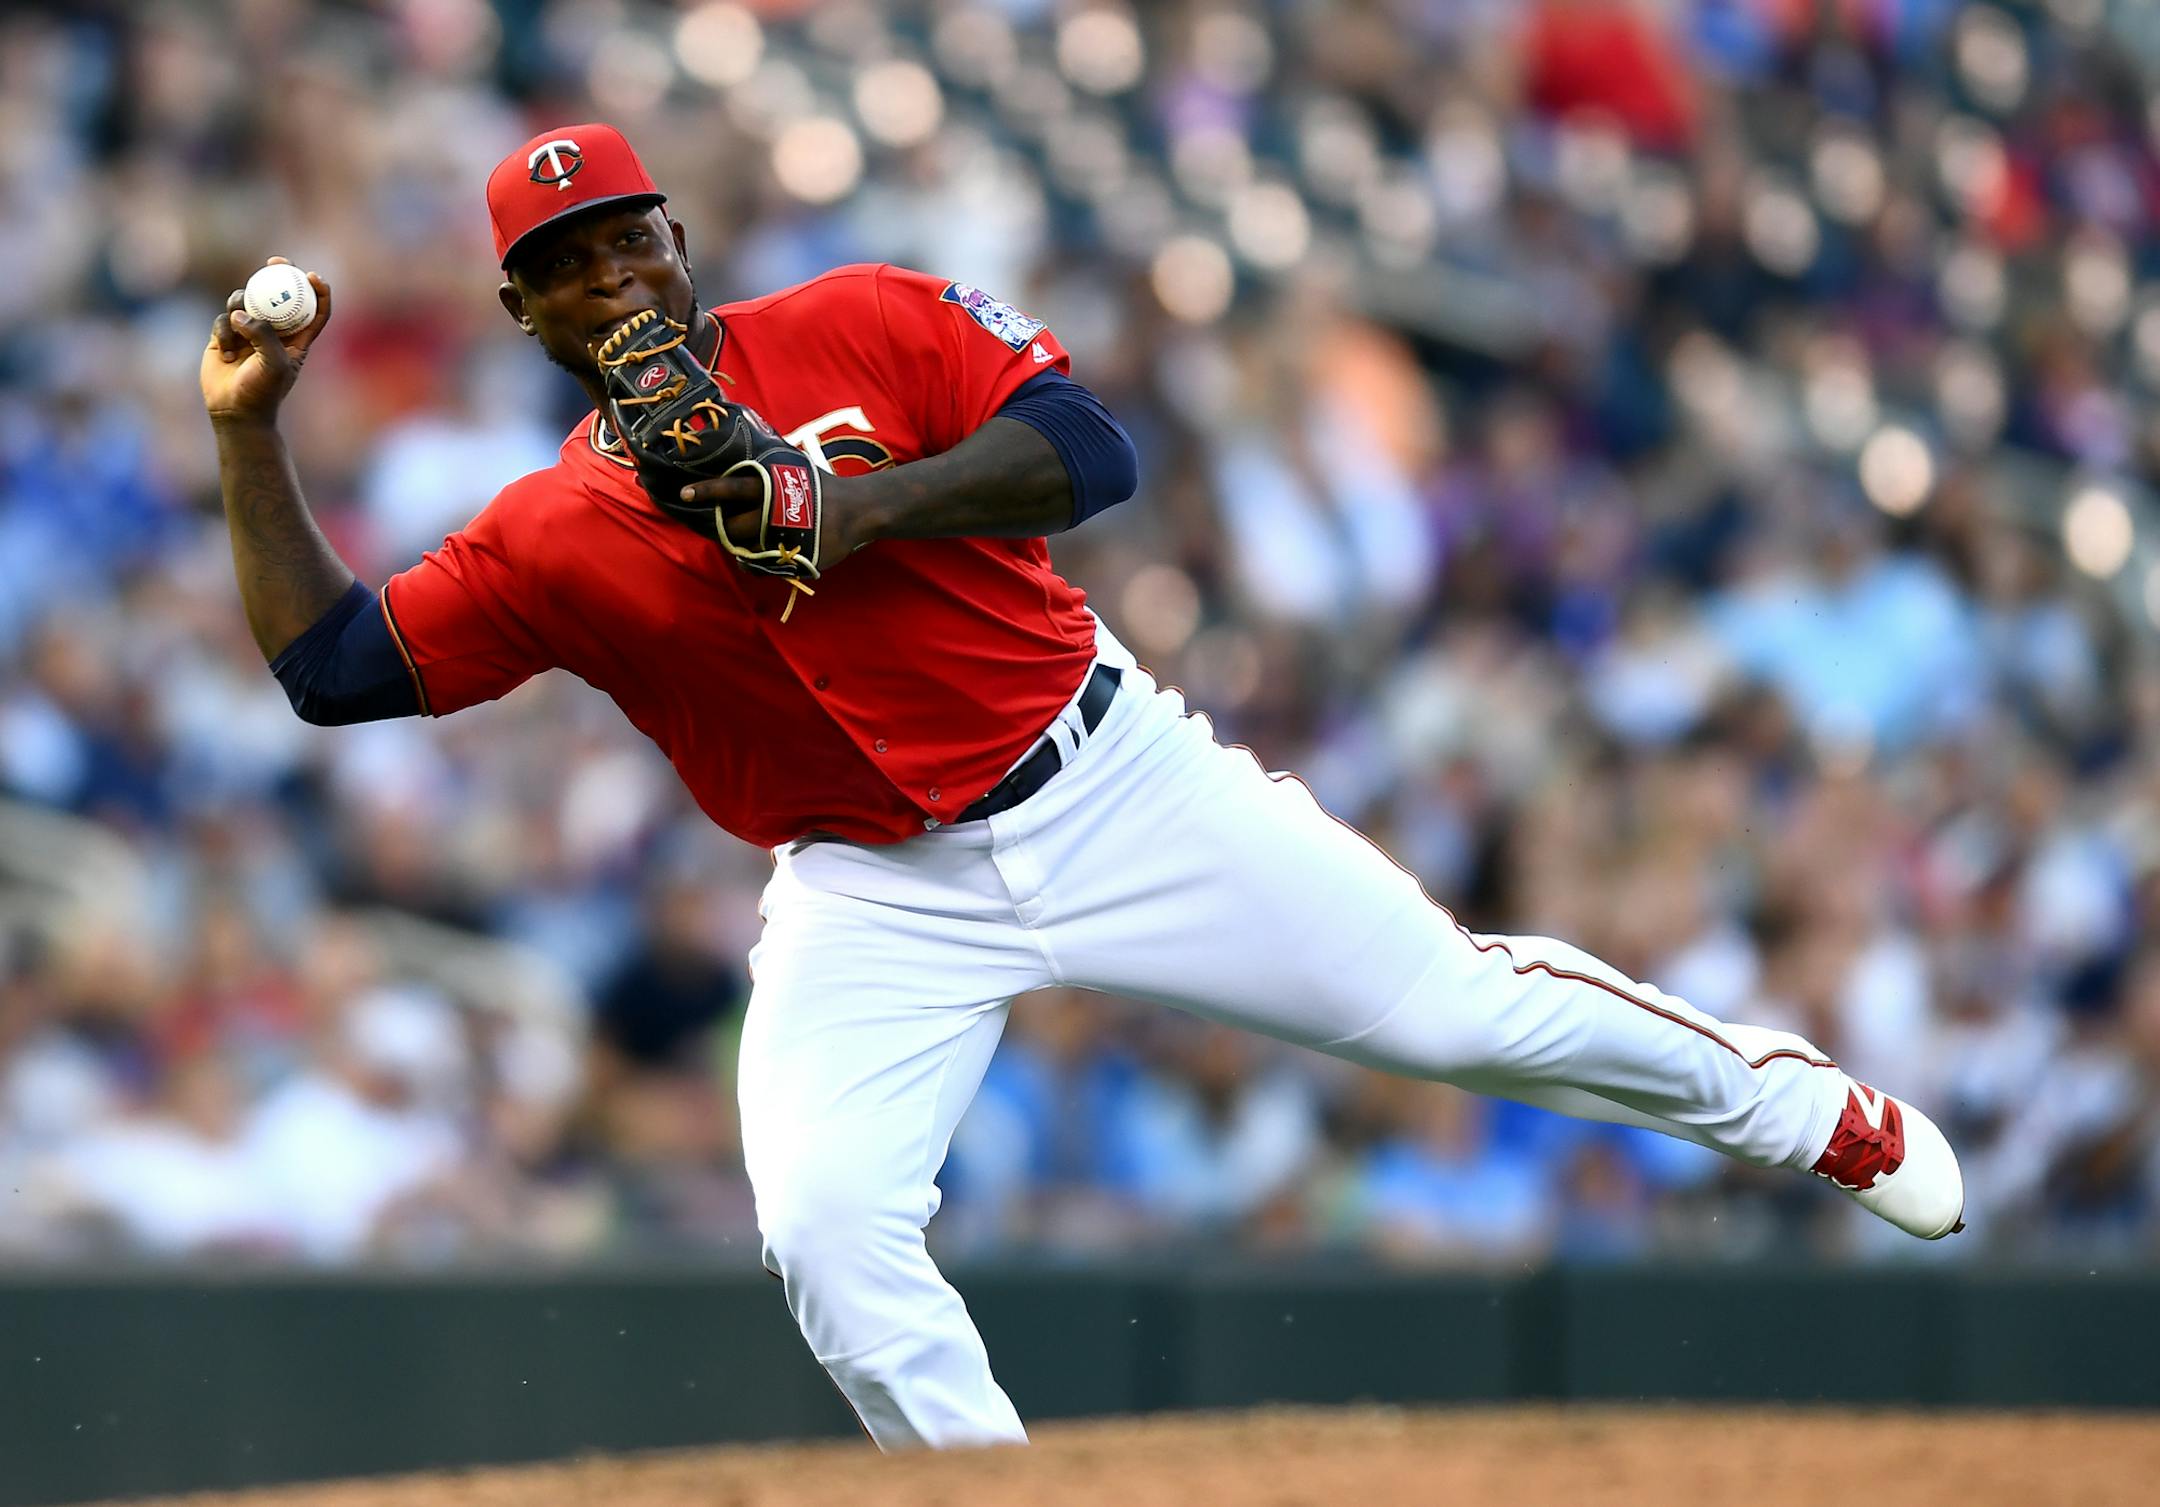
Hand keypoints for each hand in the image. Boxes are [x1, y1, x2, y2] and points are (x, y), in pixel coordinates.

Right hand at [199, 257, 332, 427]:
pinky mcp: (225, 336)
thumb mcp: (274, 364)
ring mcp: (248, 332)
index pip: (314, 310)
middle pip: (279, 295)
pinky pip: (223, 319)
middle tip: (275, 262)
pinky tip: (227, 352)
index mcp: (297, 340)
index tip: (312, 275)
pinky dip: (224, 330)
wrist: (234, 412)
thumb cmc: (263, 392)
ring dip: (241, 306)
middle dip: (278, 274)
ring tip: (239, 326)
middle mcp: (274, 332)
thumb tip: (242, 312)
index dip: (317, 291)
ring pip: (246, 301)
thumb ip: (264, 335)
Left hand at [678, 468, 880, 563]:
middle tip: (729, 526)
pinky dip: (755, 564)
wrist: (857, 510)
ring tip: (753, 539)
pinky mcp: (790, 557)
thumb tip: (743, 437)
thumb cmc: (820, 487)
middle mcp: (771, 511)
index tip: (683, 494)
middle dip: (726, 529)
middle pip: (732, 526)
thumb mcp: (791, 467)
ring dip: (743, 547)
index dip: (706, 491)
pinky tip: (762, 557)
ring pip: (745, 549)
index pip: (730, 488)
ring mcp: (780, 537)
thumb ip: (766, 466)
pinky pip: (759, 567)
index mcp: (768, 486)